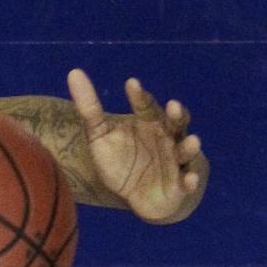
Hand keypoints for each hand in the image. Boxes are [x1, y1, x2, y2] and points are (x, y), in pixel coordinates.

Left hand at [66, 69, 207, 223]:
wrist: (135, 194)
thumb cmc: (119, 160)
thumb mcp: (100, 135)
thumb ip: (89, 108)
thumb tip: (73, 72)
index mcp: (149, 121)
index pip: (146, 105)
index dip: (140, 96)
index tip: (130, 84)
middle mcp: (167, 137)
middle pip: (176, 122)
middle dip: (177, 114)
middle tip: (173, 105)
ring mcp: (176, 160)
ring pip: (186, 150)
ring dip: (190, 146)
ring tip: (193, 141)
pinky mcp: (180, 184)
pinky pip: (187, 181)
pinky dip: (191, 181)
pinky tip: (190, 179)